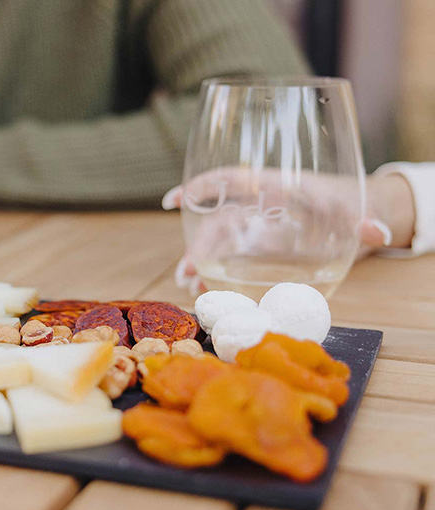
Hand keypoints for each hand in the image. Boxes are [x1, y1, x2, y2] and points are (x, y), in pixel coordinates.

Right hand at [161, 168, 416, 294]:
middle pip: (218, 219)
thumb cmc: (360, 205)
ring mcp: (260, 227)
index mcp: (279, 186)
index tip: (174, 200)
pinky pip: (230, 257)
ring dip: (199, 261)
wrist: (366, 214)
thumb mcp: (363, 212)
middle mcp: (262, 205)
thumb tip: (376, 231)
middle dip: (196, 243)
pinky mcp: (263, 247)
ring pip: (219, 241)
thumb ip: (368, 223)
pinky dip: (214, 272)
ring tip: (188, 284)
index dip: (202, 187)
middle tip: (185, 270)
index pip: (233, 180)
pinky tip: (205, 288)